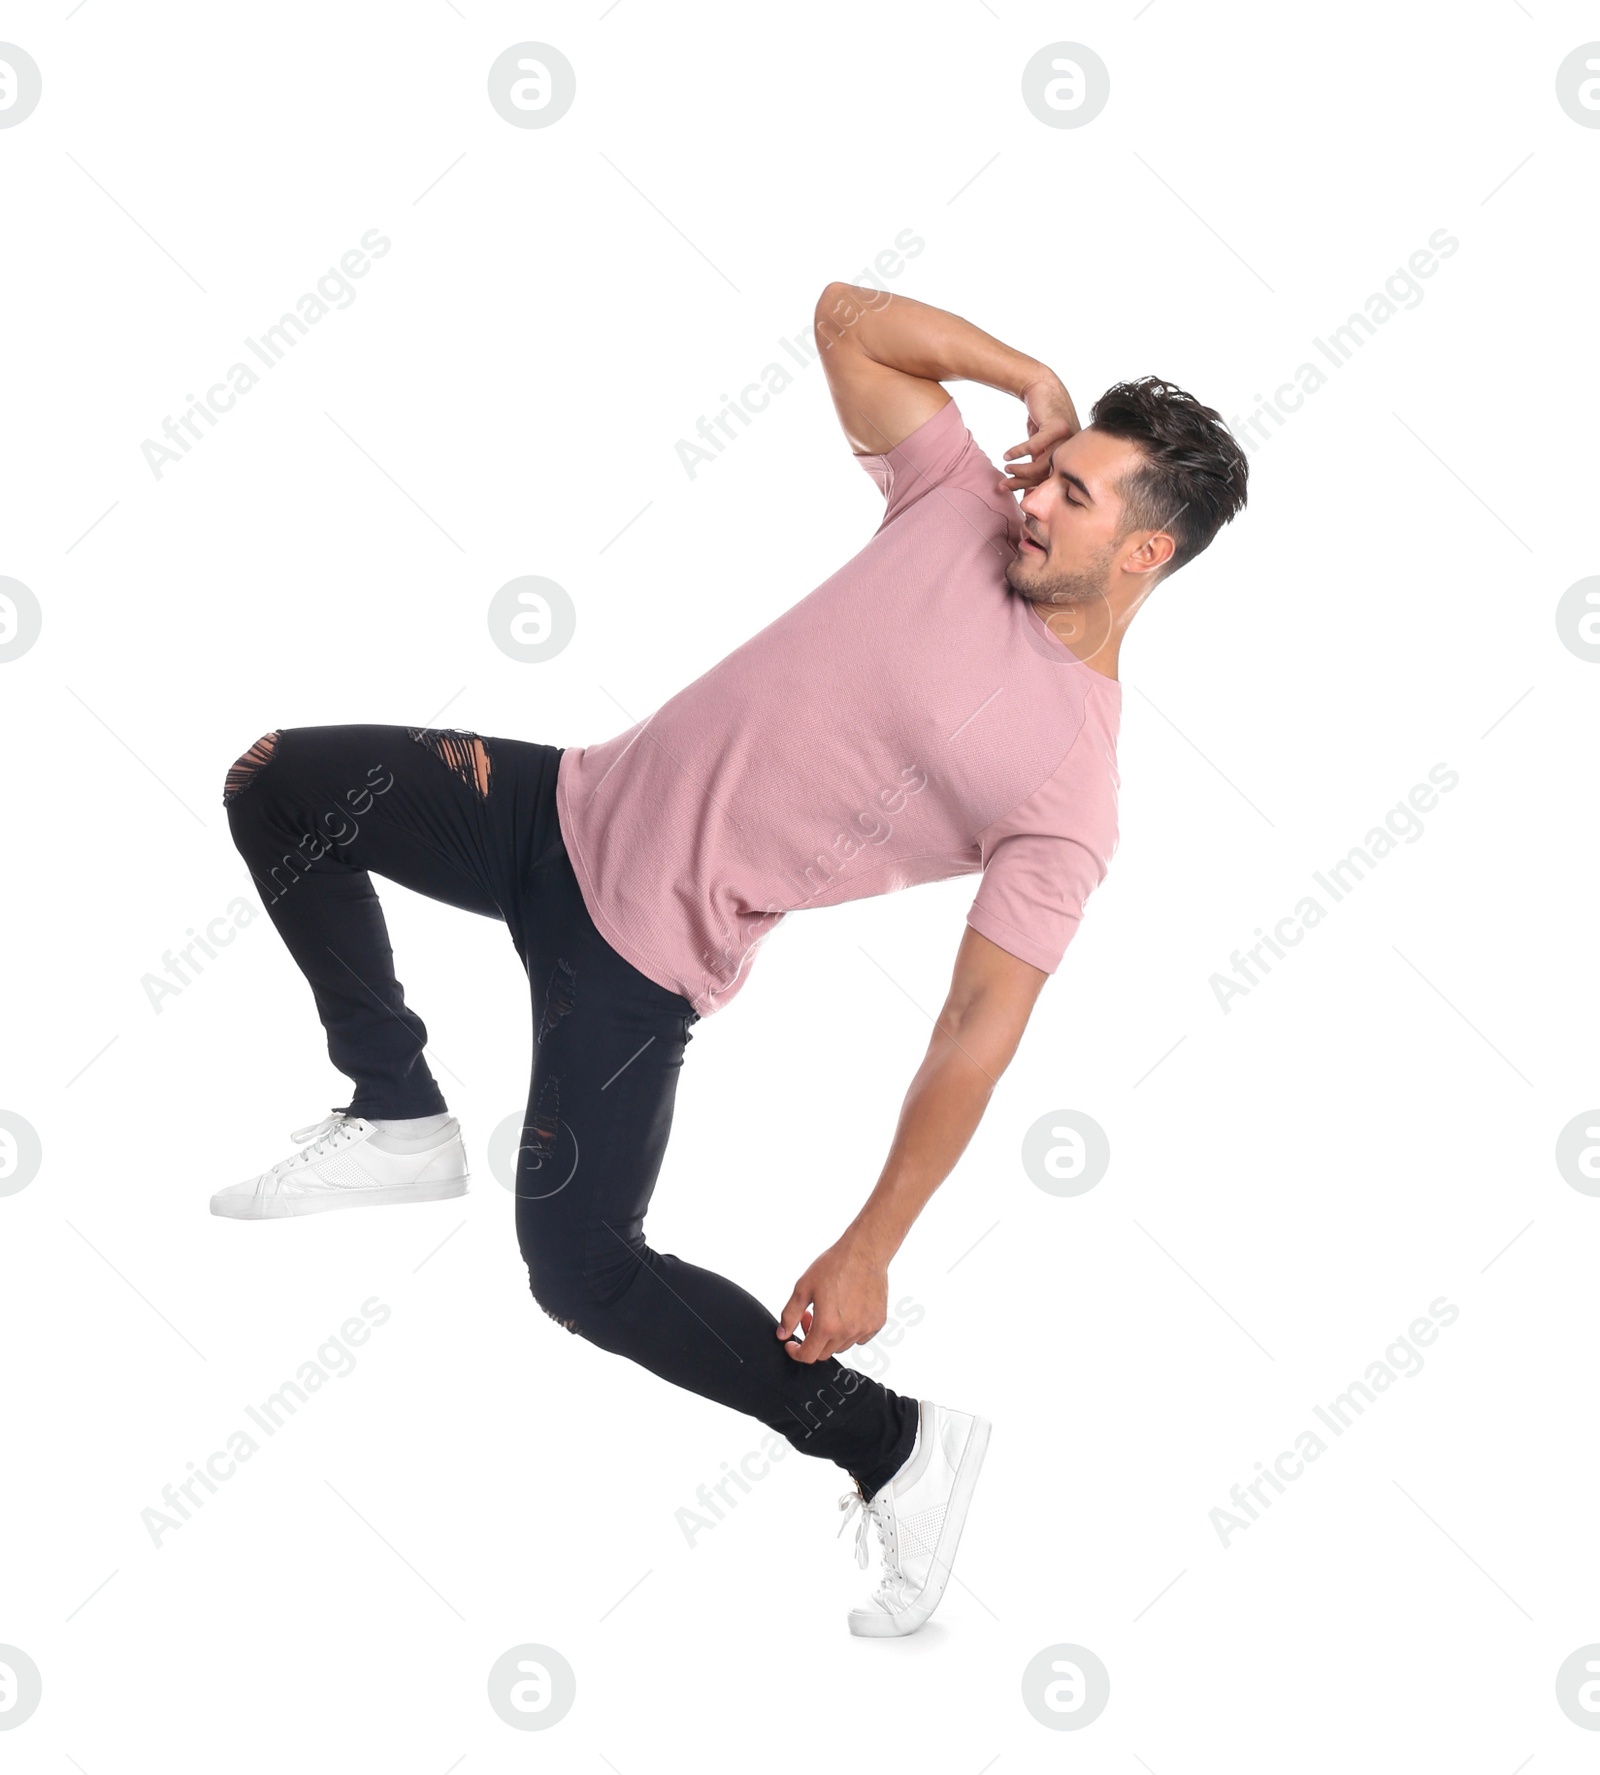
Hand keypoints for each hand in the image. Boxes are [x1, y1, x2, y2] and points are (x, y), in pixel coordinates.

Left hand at [775, 1232, 889, 1364]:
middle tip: (809, 1316)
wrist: (864, 1252)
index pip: (808, 1355)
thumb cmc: (834, 1265)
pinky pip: (860, 1337)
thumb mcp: (803, 1287)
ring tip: (829, 1311)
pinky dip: (850, 1331)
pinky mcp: (877, 1323)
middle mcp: (847, 1332)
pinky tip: (847, 1310)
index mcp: (827, 1325)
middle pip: (824, 1353)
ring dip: (831, 1336)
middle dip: (812, 1340)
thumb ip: (790, 1314)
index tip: (792, 1344)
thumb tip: (782, 1334)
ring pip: (842, 1346)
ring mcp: (864, 1329)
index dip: (795, 1352)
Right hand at [1002, 371, 1079, 491]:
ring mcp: (1066, 438)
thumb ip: (1037, 462)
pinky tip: (1007, 454)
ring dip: (1020, 469)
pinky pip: (1034, 446)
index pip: (1052, 480)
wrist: (1042, 386)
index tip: (1017, 495)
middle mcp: (1072, 449)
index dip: (1034, 489)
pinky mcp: (1057, 427)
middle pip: (1046, 476)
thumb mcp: (1040, 444)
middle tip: (1005, 485)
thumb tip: (1026, 488)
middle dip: (1023, 483)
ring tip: (1006, 468)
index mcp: (1070, 456)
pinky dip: (1018, 452)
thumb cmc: (1041, 417)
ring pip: (1041, 465)